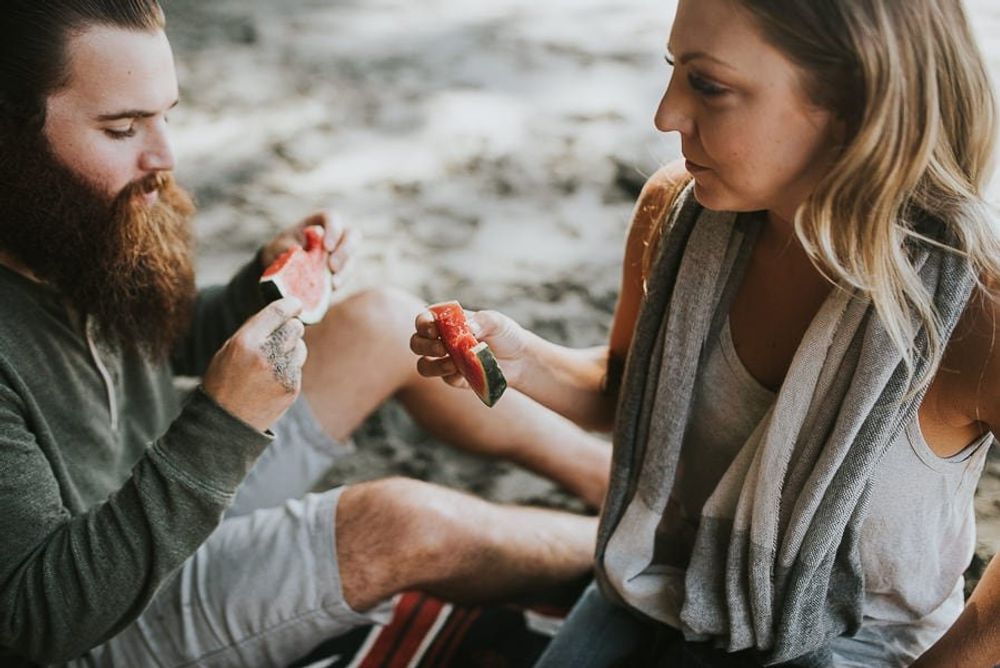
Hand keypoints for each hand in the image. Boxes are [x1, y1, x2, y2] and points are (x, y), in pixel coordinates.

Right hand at [202, 298, 307, 431]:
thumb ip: (254, 330)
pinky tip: (273, 377)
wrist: (226, 422)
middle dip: (291, 327)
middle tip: (283, 333)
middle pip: (295, 327)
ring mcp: (282, 373)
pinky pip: (298, 366)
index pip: (278, 312)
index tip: (296, 303)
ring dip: (292, 348)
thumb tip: (280, 312)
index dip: (291, 304)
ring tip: (273, 360)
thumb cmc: (224, 380)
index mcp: (246, 342)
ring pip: (300, 346)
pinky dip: (290, 367)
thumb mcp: (228, 349)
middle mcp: (266, 355)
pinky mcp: (292, 387)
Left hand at [260, 211, 359, 288]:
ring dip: (345, 270)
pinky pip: (348, 273)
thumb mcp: (280, 246)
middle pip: (352, 235)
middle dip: (345, 251)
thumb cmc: (282, 249)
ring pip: (353, 257)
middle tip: (333, 266)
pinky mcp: (344, 268)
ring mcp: (343, 251)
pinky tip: (332, 288)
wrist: (283, 267)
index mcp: (320, 221)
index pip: (332, 218)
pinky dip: (341, 280)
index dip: (333, 230)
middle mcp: (337, 233)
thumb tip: (299, 251)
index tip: (327, 246)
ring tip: (333, 283)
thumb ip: (289, 246)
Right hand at [410, 308, 528, 388]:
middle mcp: (440, 340)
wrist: (519, 358)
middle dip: (425, 346)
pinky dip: (453, 376)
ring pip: (423, 365)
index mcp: (445, 320)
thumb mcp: (497, 322)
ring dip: (433, 365)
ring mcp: (445, 360)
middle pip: (416, 343)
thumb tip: (470, 327)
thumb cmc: (504, 333)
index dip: (423, 324)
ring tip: (453, 363)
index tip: (434, 329)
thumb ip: (483, 320)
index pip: (424, 320)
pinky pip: (445, 379)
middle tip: (442, 348)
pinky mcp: (454, 378)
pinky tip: (467, 372)